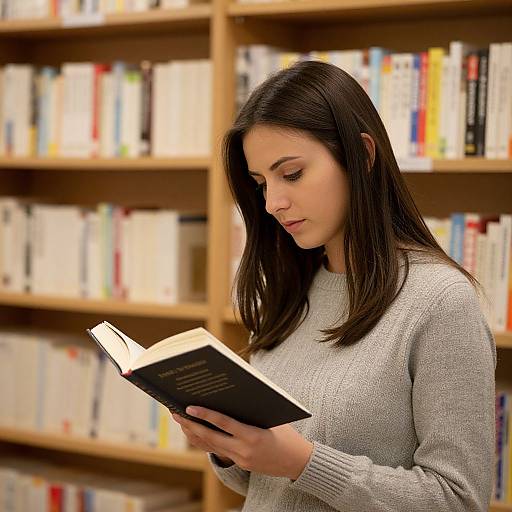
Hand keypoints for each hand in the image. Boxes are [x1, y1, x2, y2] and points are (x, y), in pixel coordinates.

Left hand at [171, 406, 312, 479]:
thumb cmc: (287, 434)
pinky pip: (218, 451)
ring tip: (180, 419)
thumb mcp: (272, 418)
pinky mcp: (240, 464)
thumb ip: (251, 410)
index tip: (189, 407)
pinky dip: (205, 441)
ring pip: (210, 446)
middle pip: (210, 437)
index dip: (205, 415)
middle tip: (176, 411)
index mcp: (252, 437)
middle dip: (191, 424)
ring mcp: (240, 460)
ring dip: (193, 433)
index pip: (224, 424)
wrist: (298, 462)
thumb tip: (230, 393)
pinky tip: (196, 431)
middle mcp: (243, 451)